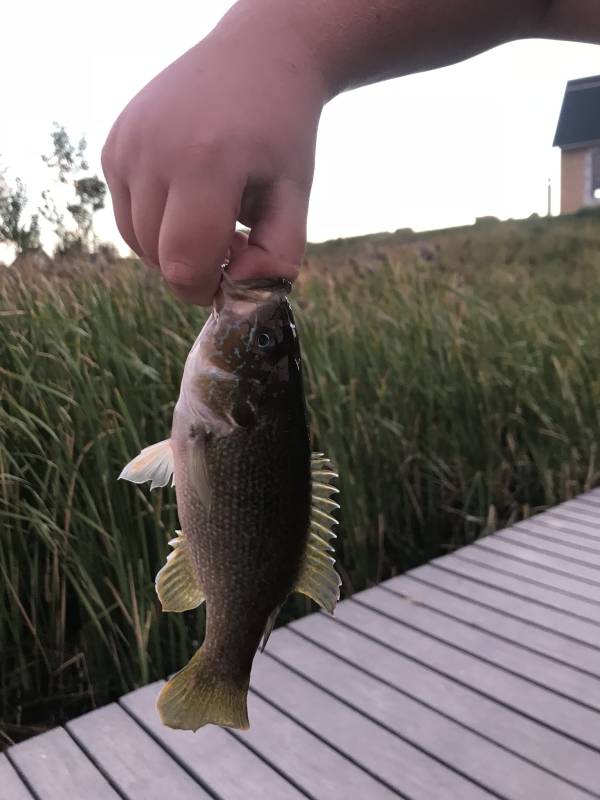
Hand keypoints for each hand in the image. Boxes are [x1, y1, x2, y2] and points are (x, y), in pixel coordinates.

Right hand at [101, 5, 326, 303]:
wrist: (254, 60)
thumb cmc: (281, 134)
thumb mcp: (295, 196)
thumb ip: (277, 257)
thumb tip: (235, 291)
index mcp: (206, 161)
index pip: (184, 264)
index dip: (206, 289)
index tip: (233, 276)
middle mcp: (153, 150)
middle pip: (158, 258)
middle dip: (196, 268)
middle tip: (234, 240)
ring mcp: (124, 145)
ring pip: (137, 242)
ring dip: (173, 248)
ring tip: (213, 216)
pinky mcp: (111, 147)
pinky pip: (127, 214)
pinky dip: (155, 222)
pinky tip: (188, 195)